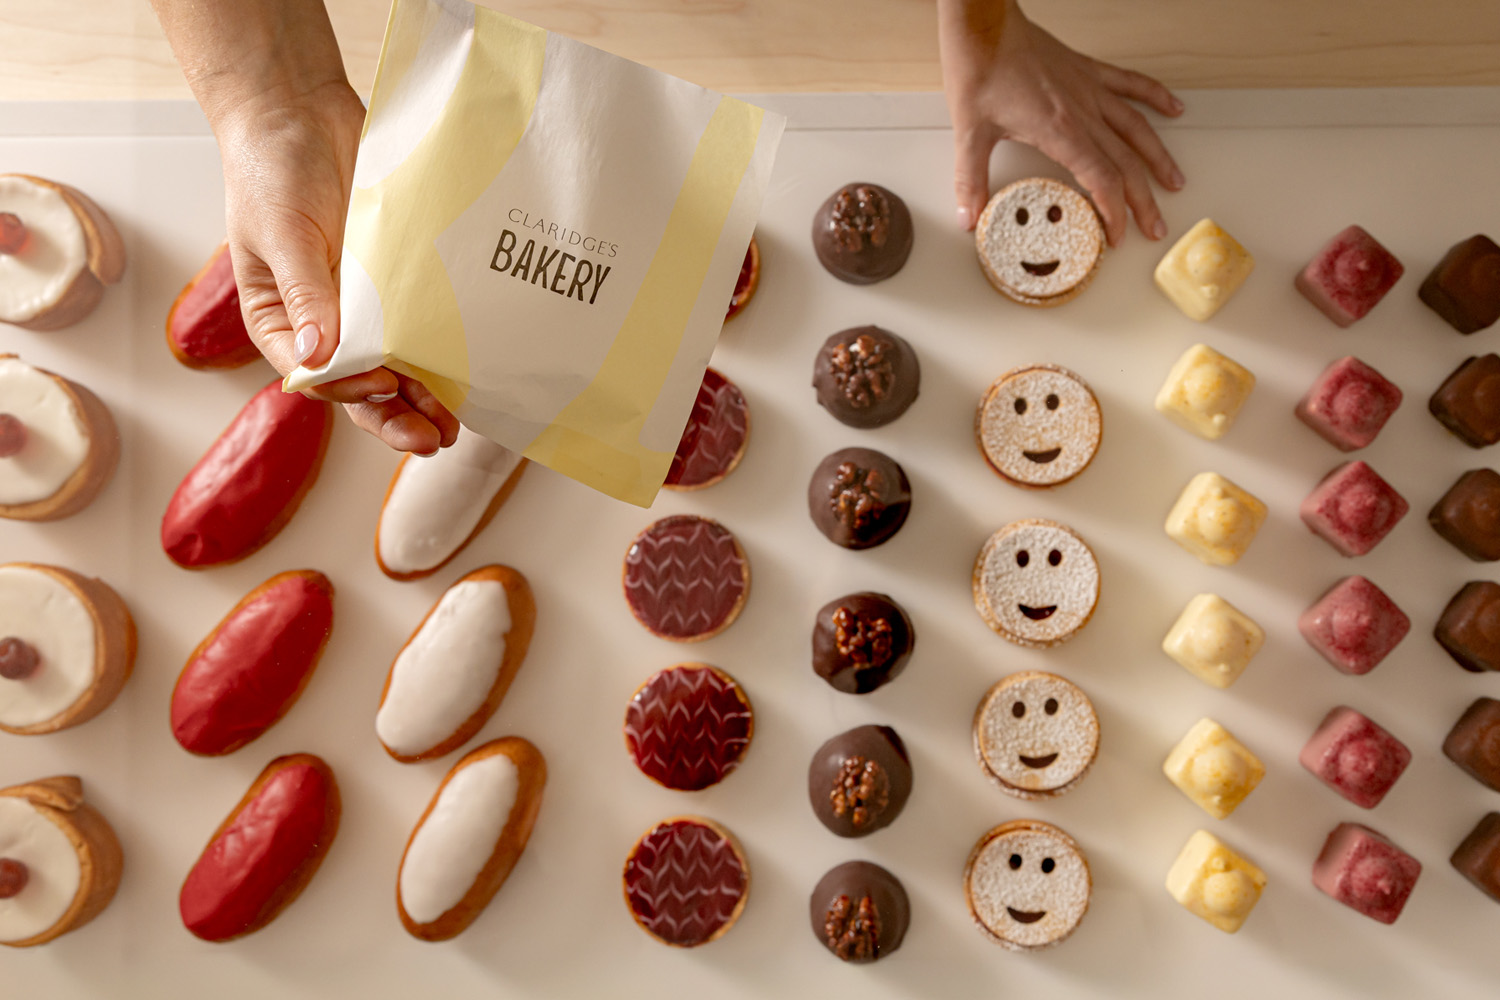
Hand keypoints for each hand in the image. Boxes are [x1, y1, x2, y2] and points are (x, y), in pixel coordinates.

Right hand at [150, 0, 457, 453]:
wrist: (300, 111)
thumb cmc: (270, 169)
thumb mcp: (280, 232)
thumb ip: (304, 296)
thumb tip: (315, 359)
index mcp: (281, 322)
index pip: (316, 376)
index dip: (350, 390)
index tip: (383, 386)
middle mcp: (323, 323)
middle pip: (360, 385)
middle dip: (395, 417)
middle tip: (431, 441)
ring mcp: (363, 305)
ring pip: (396, 364)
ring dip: (424, 397)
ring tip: (455, 426)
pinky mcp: (397, 282)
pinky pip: (421, 324)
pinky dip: (441, 351)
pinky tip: (468, 372)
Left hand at [939, 0, 1184, 245]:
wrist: (984, 27)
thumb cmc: (979, 71)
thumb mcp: (969, 133)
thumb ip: (970, 180)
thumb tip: (968, 216)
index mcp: (1059, 131)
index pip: (1101, 179)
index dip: (1114, 211)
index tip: (1116, 235)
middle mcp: (1082, 111)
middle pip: (1125, 163)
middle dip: (1142, 200)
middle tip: (1154, 227)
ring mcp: (1089, 89)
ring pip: (1137, 128)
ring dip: (1158, 158)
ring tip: (1174, 182)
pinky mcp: (1087, 71)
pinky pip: (1131, 85)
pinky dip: (1155, 97)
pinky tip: (1174, 108)